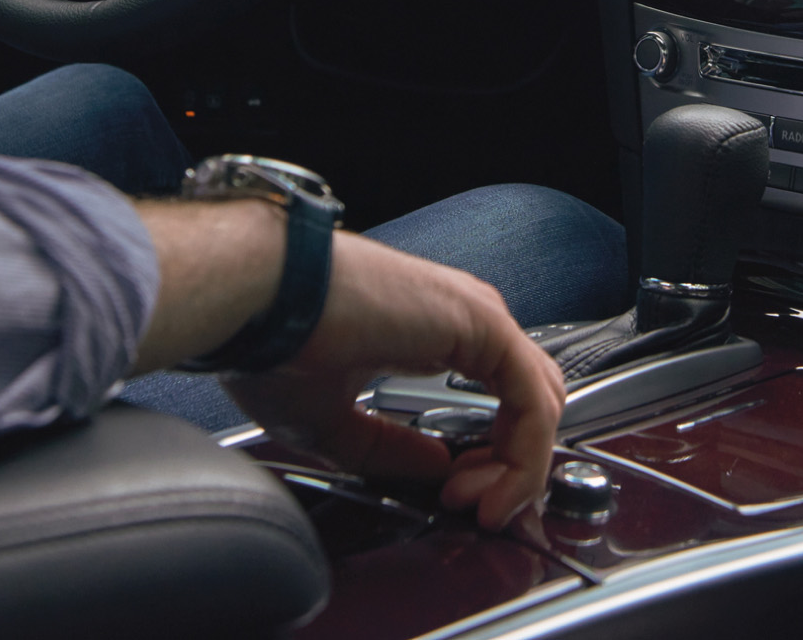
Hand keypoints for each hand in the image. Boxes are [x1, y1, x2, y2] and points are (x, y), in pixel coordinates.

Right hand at [223, 231, 564, 529]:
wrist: (262, 297)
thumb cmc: (276, 340)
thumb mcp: (333, 420)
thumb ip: (389, 447)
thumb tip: (436, 469)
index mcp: (434, 331)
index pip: (502, 397)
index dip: (493, 459)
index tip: (454, 495)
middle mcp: (464, 318)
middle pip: (531, 401)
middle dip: (511, 467)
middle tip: (472, 505)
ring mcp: (477, 316)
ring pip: (540, 402)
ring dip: (520, 468)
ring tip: (480, 505)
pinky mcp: (482, 324)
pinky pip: (533, 400)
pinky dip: (525, 455)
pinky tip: (493, 487)